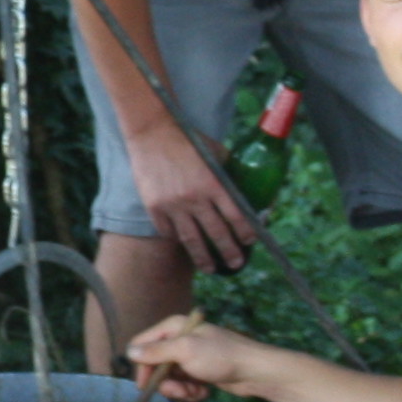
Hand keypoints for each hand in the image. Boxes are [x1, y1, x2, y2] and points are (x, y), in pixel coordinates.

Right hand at [123, 309, 264, 401]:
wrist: (254, 371)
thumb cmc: (220, 356)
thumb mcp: (185, 351)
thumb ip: (156, 352)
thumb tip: (128, 351)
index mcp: (173, 328)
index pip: (143, 344)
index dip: (142, 365)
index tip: (145, 385)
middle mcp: (179, 340)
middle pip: (156, 365)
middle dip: (166, 382)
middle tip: (178, 391)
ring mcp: (190, 357)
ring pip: (170, 378)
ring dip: (180, 389)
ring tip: (194, 392)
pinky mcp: (200, 372)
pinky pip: (184, 384)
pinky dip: (192, 391)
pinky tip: (203, 392)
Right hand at [124, 118, 258, 272]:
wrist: (152, 133)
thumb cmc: (186, 140)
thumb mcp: (214, 152)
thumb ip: (226, 171)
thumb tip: (241, 188)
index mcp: (214, 184)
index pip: (236, 217)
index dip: (245, 232)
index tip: (250, 241)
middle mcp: (195, 198)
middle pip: (217, 234)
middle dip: (229, 252)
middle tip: (235, 264)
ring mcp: (173, 205)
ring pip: (192, 240)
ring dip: (203, 258)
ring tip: (210, 268)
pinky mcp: (154, 207)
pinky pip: (168, 232)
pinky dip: (177, 239)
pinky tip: (183, 244)